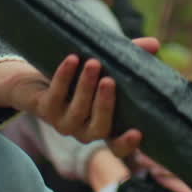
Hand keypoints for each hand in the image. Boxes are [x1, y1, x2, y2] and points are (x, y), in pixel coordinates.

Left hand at [0, 37, 160, 157]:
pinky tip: (71, 59)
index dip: (127, 144)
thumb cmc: (81, 75)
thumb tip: (154, 43)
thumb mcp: (108, 65)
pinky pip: (55, 96)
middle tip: (109, 81)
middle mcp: (84, 131)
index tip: (138, 132)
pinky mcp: (44, 110)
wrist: (37, 78)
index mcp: (104, 126)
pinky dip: (64, 76)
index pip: (117, 147)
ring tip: (93, 63)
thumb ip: (131, 56)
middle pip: (99, 128)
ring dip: (85, 86)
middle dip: (105, 105)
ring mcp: (63, 123)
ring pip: (77, 111)